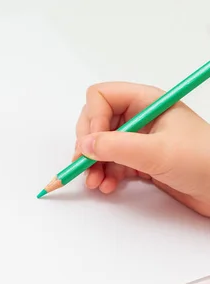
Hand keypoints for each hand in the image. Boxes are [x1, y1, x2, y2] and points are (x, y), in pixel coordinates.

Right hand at [74, 82, 209, 216]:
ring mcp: (139, 140)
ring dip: (93, 163)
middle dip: (88, 144)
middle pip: (95, 121)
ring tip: (94, 181)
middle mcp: (140, 117)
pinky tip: (107, 186)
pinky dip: (104, 174)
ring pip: (100, 145)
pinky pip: (111, 163)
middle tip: (85, 164)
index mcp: (146, 102)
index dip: (92, 119)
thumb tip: (85, 145)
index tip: (93, 144)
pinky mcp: (141, 161)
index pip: (102, 97)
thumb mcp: (157, 152)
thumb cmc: (204, 162)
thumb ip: (117, 147)